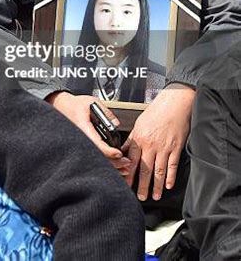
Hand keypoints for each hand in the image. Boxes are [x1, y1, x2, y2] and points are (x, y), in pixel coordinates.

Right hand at [47, 92, 132, 176]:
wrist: (59, 106)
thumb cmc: (74, 105)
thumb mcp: (92, 102)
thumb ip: (106, 112)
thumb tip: (116, 124)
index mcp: (83, 128)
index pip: (97, 145)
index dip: (110, 152)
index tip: (120, 154)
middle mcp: (80, 140)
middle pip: (98, 157)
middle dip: (114, 163)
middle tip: (127, 163)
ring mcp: (79, 145)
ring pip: (95, 160)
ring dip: (110, 165)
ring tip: (123, 168)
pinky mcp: (80, 147)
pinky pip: (92, 158)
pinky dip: (103, 162)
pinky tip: (111, 165)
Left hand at [122, 84, 194, 200]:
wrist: (174, 103)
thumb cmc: (157, 111)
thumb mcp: (139, 123)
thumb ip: (132, 139)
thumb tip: (124, 150)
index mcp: (139, 138)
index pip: (131, 160)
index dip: (128, 174)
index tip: (125, 184)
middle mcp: (151, 145)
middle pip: (144, 169)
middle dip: (142, 185)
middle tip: (140, 197)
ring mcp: (164, 148)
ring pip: (159, 171)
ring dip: (157, 186)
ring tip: (155, 196)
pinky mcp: (176, 148)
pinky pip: (173, 166)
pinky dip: (171, 178)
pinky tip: (169, 185)